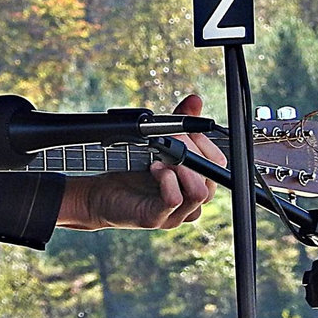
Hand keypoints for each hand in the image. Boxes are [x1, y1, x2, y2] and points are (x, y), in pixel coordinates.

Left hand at [57, 94, 225, 230]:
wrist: (100, 194)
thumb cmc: (130, 169)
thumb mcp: (156, 143)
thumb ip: (177, 123)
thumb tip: (196, 100)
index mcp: (193, 183)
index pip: (217, 165)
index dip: (205, 144)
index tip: (186, 131)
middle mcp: (189, 201)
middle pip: (211, 178)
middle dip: (191, 150)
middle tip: (170, 139)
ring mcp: (175, 213)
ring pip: (200, 192)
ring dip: (181, 167)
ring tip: (160, 158)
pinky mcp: (156, 217)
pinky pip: (175, 200)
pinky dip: (167, 180)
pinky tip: (154, 170)